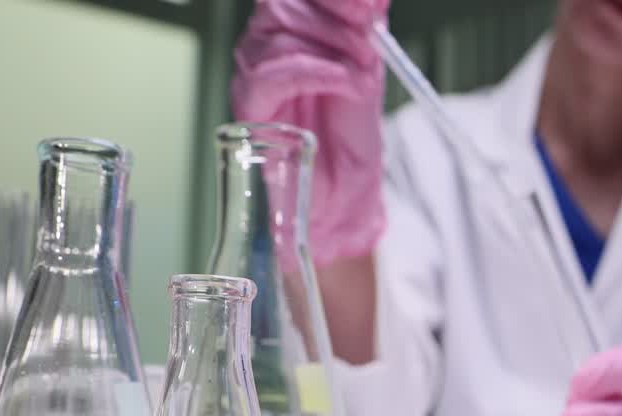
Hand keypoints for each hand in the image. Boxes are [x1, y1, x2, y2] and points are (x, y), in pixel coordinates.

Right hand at [231, 0, 388, 265]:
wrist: (345, 189)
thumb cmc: (351, 132)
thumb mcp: (368, 64)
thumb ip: (366, 23)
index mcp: (291, 27)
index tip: (371, 5)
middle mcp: (264, 43)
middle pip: (284, 3)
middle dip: (338, 16)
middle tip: (370, 40)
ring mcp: (252, 72)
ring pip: (283, 34)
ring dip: (337, 51)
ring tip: (362, 79)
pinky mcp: (250, 105)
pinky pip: (276, 74)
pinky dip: (322, 74)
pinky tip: (350, 86)